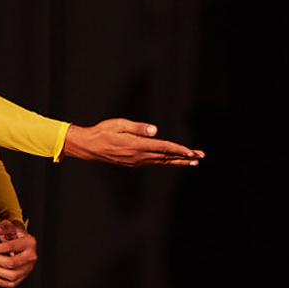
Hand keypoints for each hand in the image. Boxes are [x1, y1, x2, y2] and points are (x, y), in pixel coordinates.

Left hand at [0, 219, 37, 287]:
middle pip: (11, 263)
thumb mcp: (13, 229)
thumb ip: (4, 227)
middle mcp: (31, 257)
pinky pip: (12, 284)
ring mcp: (29, 268)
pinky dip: (0, 282)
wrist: (27, 245)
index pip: (10, 247)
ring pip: (11, 275)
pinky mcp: (24, 277)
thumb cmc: (18, 237)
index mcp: (29, 243)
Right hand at [63, 119, 203, 166]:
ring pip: (162, 162)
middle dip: (184, 158)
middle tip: (200, 158)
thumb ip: (138, 128)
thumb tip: (155, 131)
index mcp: (136, 145)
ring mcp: (136, 162)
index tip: (192, 152)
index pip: (163, 148)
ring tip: (192, 162)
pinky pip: (154, 163)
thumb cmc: (103, 131)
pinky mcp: (133, 163)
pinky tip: (173, 162)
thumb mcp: (119, 124)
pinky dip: (166, 163)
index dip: (179, 150)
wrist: (89, 147)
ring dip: (178, 162)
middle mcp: (138, 156)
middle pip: (166, 157)